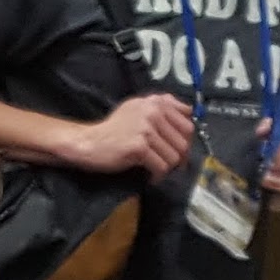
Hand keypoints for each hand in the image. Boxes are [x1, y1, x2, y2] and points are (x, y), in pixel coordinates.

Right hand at [72, 94, 195, 180]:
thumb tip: (189, 111)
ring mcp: (146, 129)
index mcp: (156, 102)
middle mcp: (153, 112)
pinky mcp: (139, 147)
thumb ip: (163, 106)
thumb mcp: (138, 108)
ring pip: (174, 157)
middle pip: (183, 142)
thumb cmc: (114, 129)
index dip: (186, 142)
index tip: (177, 152)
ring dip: (167, 169)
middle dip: (179, 158)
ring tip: (156, 171)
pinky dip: (157, 176)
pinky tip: (149, 176)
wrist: (90, 142)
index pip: (188, 123)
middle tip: (168, 166)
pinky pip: (161, 167)